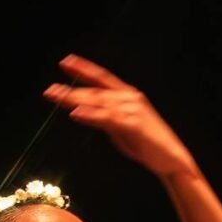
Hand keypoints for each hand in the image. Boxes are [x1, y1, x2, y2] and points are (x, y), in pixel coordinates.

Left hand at [43, 54, 198, 178]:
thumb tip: (86, 114)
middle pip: (96, 90)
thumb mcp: (121, 130)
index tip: (66, 62)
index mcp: (128, 96)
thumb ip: (105, 120)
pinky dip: (91, 115)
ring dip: (76, 98)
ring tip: (57, 97)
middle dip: (71, 88)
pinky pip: (108, 118)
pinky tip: (77, 113)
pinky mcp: (133, 124)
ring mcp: (132, 110)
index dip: (84, 68)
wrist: (171, 159)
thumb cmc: (148, 145)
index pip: (102, 78)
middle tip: (50, 89)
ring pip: (99, 102)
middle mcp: (130, 98)